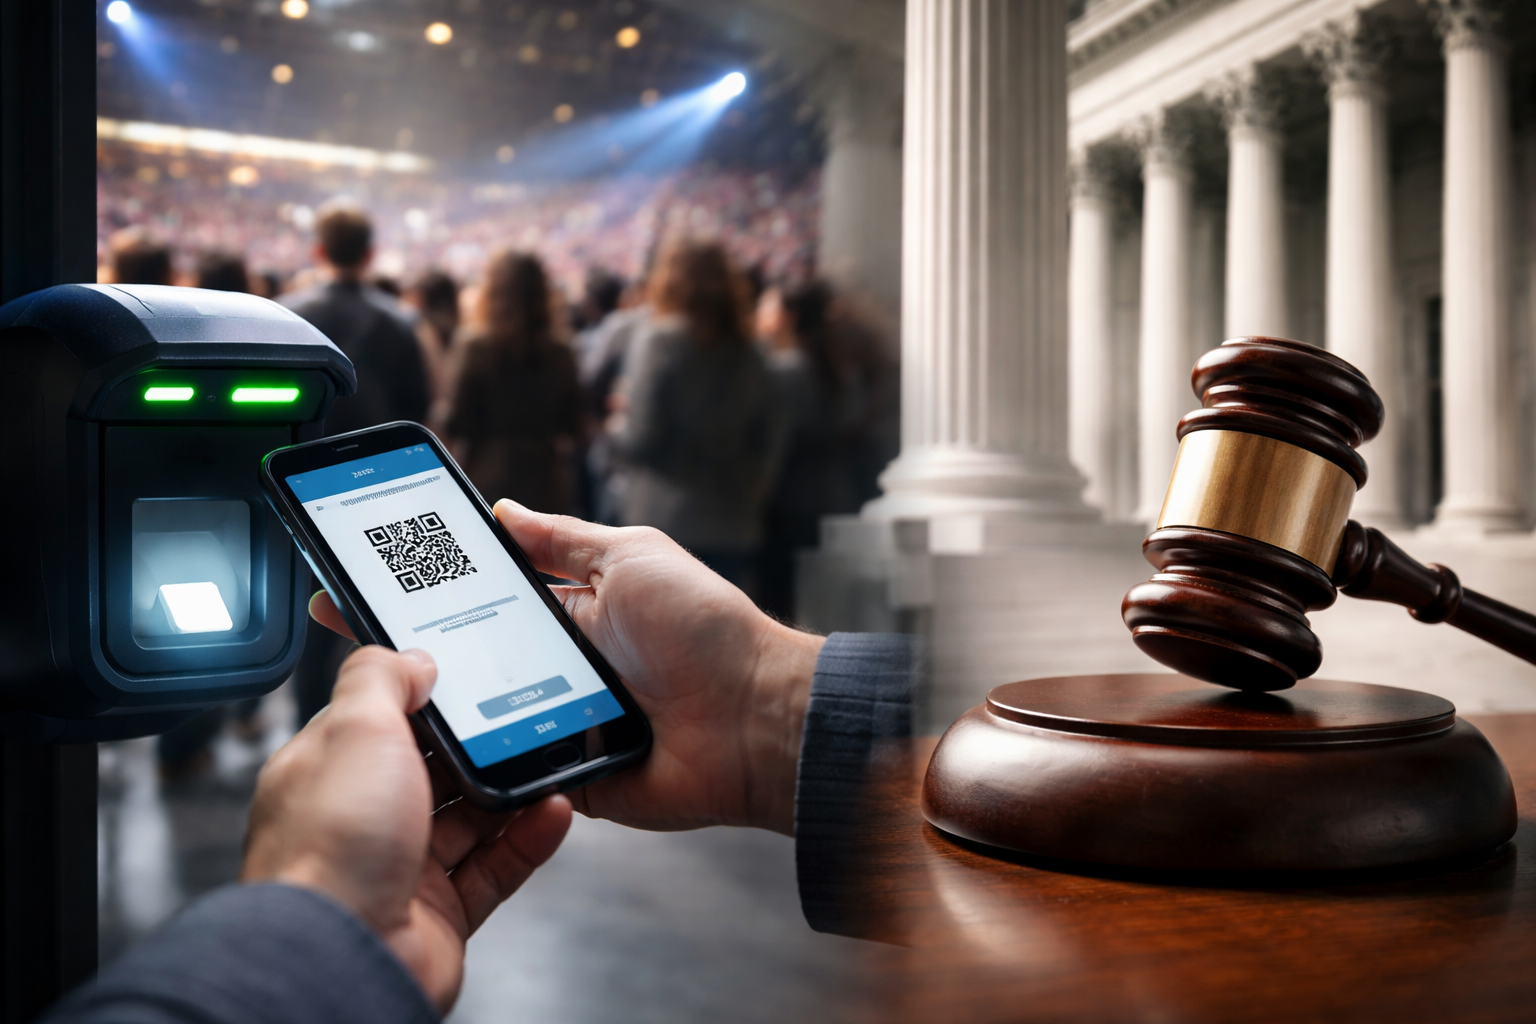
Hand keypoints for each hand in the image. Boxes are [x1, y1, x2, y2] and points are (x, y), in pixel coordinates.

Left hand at [241, 645, 571, 1013]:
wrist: (343, 959)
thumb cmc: (332, 851)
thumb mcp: (356, 731)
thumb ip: (382, 680)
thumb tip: (410, 657)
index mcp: (327, 772)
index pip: (380, 719)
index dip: (427, 696)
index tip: (473, 674)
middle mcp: (361, 820)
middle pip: (433, 768)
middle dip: (481, 743)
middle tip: (526, 715)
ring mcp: (402, 868)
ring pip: (471, 818)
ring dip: (513, 789)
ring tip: (554, 761)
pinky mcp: (441, 912)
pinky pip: (496, 866)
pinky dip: (530, 839)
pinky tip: (555, 812)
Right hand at [309, 502, 823, 834]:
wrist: (753, 719)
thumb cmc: (704, 629)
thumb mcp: (631, 557)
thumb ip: (564, 539)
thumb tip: (503, 510)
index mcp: (566, 612)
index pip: (479, 596)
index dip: (426, 587)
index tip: (365, 572)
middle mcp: (553, 666)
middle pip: (465, 656)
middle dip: (409, 643)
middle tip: (347, 621)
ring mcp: (553, 721)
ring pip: (474, 714)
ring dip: (434, 701)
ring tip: (377, 684)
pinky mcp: (560, 774)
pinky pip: (504, 768)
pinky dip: (474, 759)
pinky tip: (429, 744)